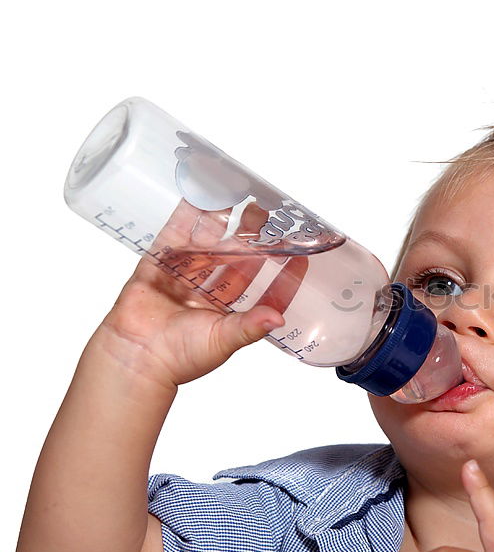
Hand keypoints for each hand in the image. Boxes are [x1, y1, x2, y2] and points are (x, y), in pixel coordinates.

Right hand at [95, 199, 305, 388]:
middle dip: (252, 239)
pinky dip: (186, 213)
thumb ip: (250, 326)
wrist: (136, 356)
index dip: (281, 274)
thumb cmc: (178, 357)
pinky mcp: (158, 263)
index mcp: (226, 310)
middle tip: (267, 217)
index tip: (300, 257)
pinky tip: (200, 194)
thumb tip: (278, 319)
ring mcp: (182, 275)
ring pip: (208, 242)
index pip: (261, 288)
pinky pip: (174, 233)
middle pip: (236, 258)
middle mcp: (207, 291)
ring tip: (240, 199)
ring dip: (223, 222)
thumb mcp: (223, 340)